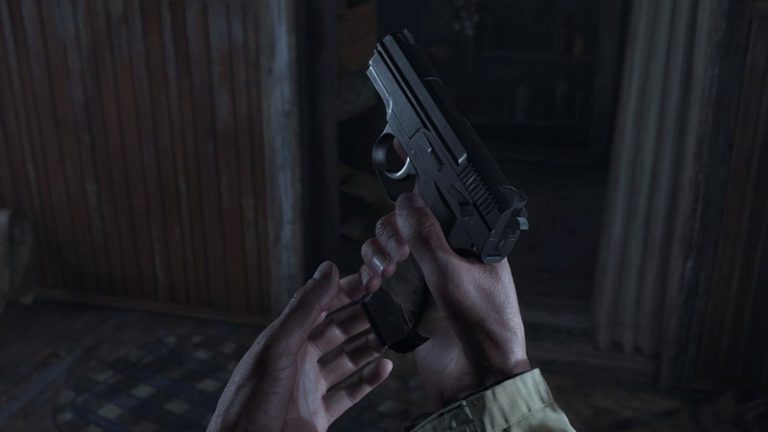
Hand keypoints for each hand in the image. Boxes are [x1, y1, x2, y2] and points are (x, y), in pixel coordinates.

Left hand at [208, 262, 392, 431]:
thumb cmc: (250, 400)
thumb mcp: (278, 347)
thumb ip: (305, 309)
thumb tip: (329, 268)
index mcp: (283, 339)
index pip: (319, 305)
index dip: (344, 290)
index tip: (372, 278)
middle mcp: (297, 360)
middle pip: (336, 330)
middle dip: (361, 316)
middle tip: (389, 304)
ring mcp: (309, 388)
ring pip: (347, 360)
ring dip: (368, 346)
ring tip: (390, 333)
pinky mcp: (318, 415)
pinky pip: (350, 393)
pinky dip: (369, 380)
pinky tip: (385, 367)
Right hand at [361, 193, 529, 406]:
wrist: (477, 379)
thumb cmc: (483, 326)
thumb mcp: (451, 273)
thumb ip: (426, 235)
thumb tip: (407, 200)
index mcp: (469, 245)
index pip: (430, 212)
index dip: (410, 214)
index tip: (402, 228)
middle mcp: (447, 258)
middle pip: (403, 229)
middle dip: (389, 238)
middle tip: (395, 258)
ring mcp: (427, 281)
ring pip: (389, 251)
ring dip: (376, 255)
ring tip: (382, 274)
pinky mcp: (410, 302)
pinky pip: (383, 278)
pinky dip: (372, 275)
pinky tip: (372, 284)